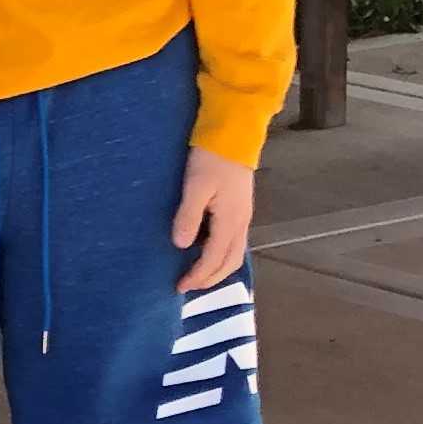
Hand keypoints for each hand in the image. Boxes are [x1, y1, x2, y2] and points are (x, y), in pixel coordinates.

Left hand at [172, 146, 254, 291]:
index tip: (180, 286)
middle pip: (229, 262)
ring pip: (234, 253)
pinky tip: (205, 251)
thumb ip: (189, 216)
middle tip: (187, 287)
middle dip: (210, 279)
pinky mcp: (240, 209)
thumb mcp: (195, 186)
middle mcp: (241, 223)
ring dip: (217, 269)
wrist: (233, 136)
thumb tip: (181, 245)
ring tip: (196, 275)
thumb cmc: (211, 159)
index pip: (214, 258)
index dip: (198, 275)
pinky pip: (233, 241)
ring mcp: (243, 217)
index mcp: (230, 221)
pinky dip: (221, 254)